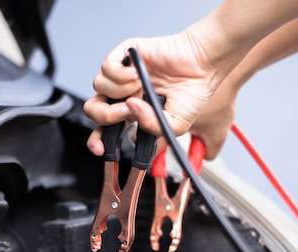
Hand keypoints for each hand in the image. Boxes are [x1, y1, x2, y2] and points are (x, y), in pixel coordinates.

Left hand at [83, 31, 236, 156]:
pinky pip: (106, 68)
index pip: (105, 128)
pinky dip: (119, 75)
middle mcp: (125, 93)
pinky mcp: (125, 55)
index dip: (97, 140)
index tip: (99, 150)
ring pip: (98, 86)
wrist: (203, 66)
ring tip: (140, 88)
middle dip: (105, 116)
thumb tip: (129, 107)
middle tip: (125, 113)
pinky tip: (137, 75)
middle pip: (93, 108)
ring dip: (118, 92)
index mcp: (134, 111)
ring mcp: (124, 74)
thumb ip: (150, 127)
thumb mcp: (174, 125)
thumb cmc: (193, 92)